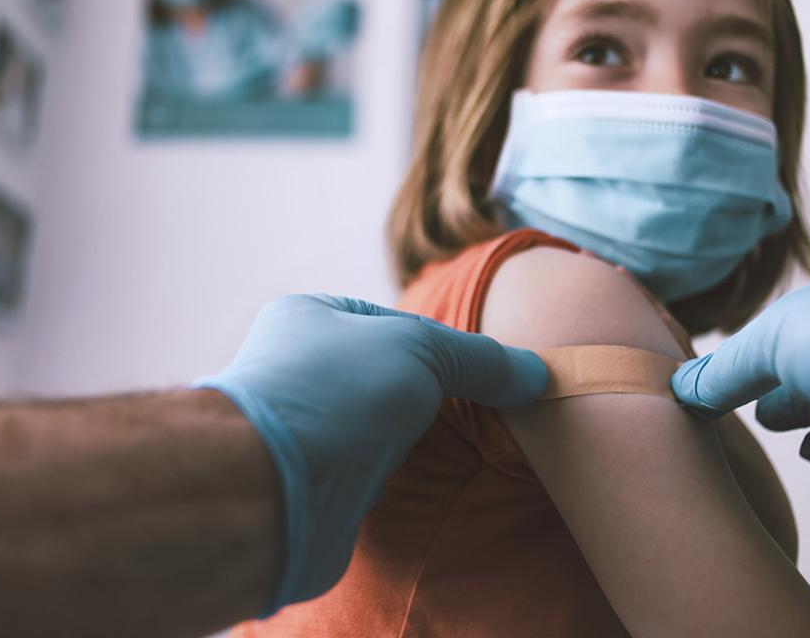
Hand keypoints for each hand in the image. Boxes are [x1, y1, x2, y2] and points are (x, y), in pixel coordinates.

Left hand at [192, 294, 546, 613]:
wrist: (271, 491)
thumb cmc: (337, 393)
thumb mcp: (421, 350)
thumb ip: (480, 359)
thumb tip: (538, 374)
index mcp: (308, 318)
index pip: (388, 322)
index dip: (438, 345)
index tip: (480, 372)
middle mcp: (295, 370)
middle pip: (382, 379)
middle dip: (421, 399)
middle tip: (464, 414)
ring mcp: (298, 431)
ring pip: (372, 431)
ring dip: (401, 446)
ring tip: (430, 454)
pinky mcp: (305, 489)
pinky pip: (362, 478)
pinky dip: (385, 483)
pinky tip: (402, 488)